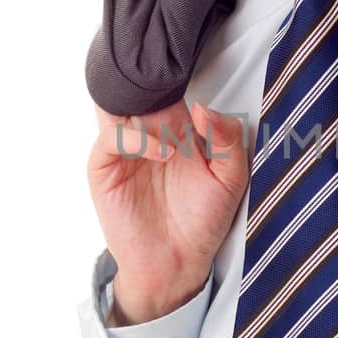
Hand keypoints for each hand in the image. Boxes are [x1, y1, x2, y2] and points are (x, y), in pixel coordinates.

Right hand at [86, 97, 251, 318]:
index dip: (177, 76)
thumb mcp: (231, 176)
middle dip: (154, 84)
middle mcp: (148, 133)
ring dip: (140, 105)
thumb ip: (228, 137)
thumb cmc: (203, 222)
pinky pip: (112, 139)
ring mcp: (124, 149)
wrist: (177, 262)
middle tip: (176, 92)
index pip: (169, 86)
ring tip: (170, 123)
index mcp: (177, 128)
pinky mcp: (105, 168)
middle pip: (139, 90)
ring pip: (118, 105)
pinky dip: (136, 139)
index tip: (193, 75)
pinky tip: (163, 152)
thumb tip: (203, 107)